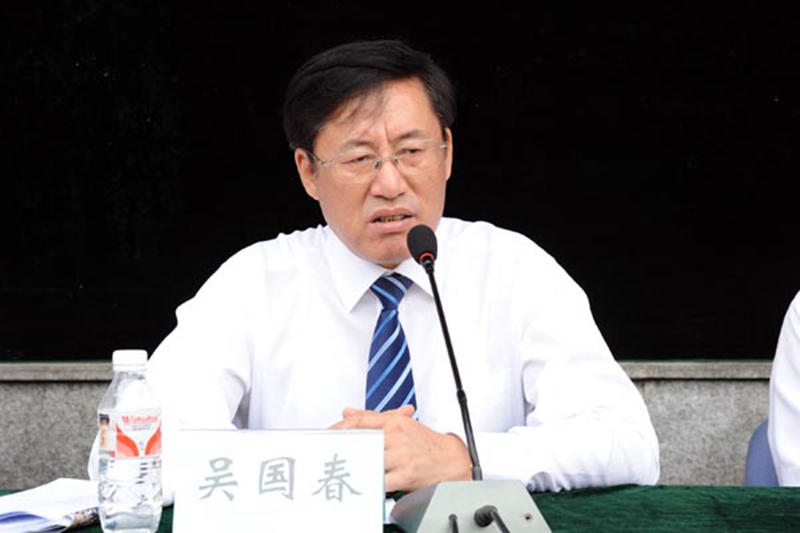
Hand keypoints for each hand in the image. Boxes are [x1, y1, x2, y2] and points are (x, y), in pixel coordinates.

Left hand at [331, 405, 471, 491]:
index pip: (361, 420)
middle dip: (343, 447)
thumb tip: (347, 413)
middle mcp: (396, 437)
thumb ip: (372, 418)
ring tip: (341, 468)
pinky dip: (370, 483)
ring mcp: (401, 456)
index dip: (340, 427)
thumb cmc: (425, 443)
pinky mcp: (405, 475)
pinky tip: (362, 483)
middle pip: (361, 440)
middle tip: (329, 453)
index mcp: (394, 422)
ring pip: (369, 459)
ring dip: (354, 465)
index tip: (328, 434)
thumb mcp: (401, 424)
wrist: (451, 459)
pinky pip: (380, 480)